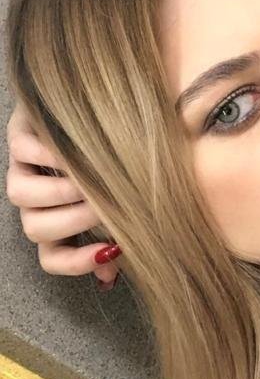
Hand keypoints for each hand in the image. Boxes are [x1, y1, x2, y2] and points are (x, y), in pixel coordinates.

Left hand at [5, 100, 121, 290]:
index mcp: (55, 221)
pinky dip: (49, 156)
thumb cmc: (111, 159)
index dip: (76, 263)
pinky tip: (77, 152)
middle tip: (105, 206)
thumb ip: (117, 232)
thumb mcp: (119, 198)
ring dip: (58, 192)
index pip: (53, 258)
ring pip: (20, 196)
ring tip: (88, 181)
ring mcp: (24, 169)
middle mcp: (35, 202)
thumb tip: (111, 273)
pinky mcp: (21, 136)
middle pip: (36, 230)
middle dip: (74, 221)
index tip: (111, 252)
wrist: (93, 105)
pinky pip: (23, 152)